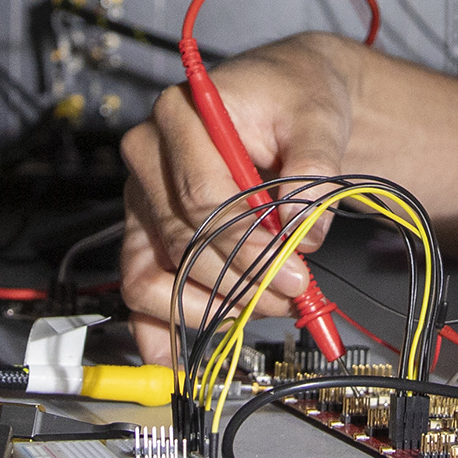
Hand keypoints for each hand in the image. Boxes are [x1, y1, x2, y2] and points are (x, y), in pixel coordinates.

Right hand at [117, 34, 362, 363]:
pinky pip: (139, 287)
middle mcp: (148, 157)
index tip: (296, 272)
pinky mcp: (146, 233)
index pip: (202, 198)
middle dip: (239, 279)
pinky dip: (156, 326)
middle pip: (180, 241)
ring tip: (264, 304)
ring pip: (150, 276)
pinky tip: (174, 358)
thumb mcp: (317, 118)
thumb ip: (314, 168)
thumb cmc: (295, 100)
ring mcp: (142, 199)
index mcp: (180, 115)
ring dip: (208, 306)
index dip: (249, 245)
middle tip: (293, 292)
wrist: (286, 98)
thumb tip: (301, 228)